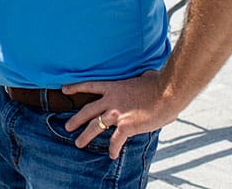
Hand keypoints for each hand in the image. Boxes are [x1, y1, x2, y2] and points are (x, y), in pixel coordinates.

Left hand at [61, 70, 178, 158]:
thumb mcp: (143, 77)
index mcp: (113, 87)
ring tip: (78, 143)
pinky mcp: (126, 126)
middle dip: (76, 119)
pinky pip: (115, 140)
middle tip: (67, 126)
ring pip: (95, 126)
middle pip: (87, 110)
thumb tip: (147, 76)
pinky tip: (111, 155)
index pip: (89, 86)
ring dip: (85, 136)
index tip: (64, 90)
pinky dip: (113, 148)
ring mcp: (117, 113)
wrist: (167, 93)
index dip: (75, 88)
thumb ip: (139, 79)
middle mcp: (111, 100)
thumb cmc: (159, 84)